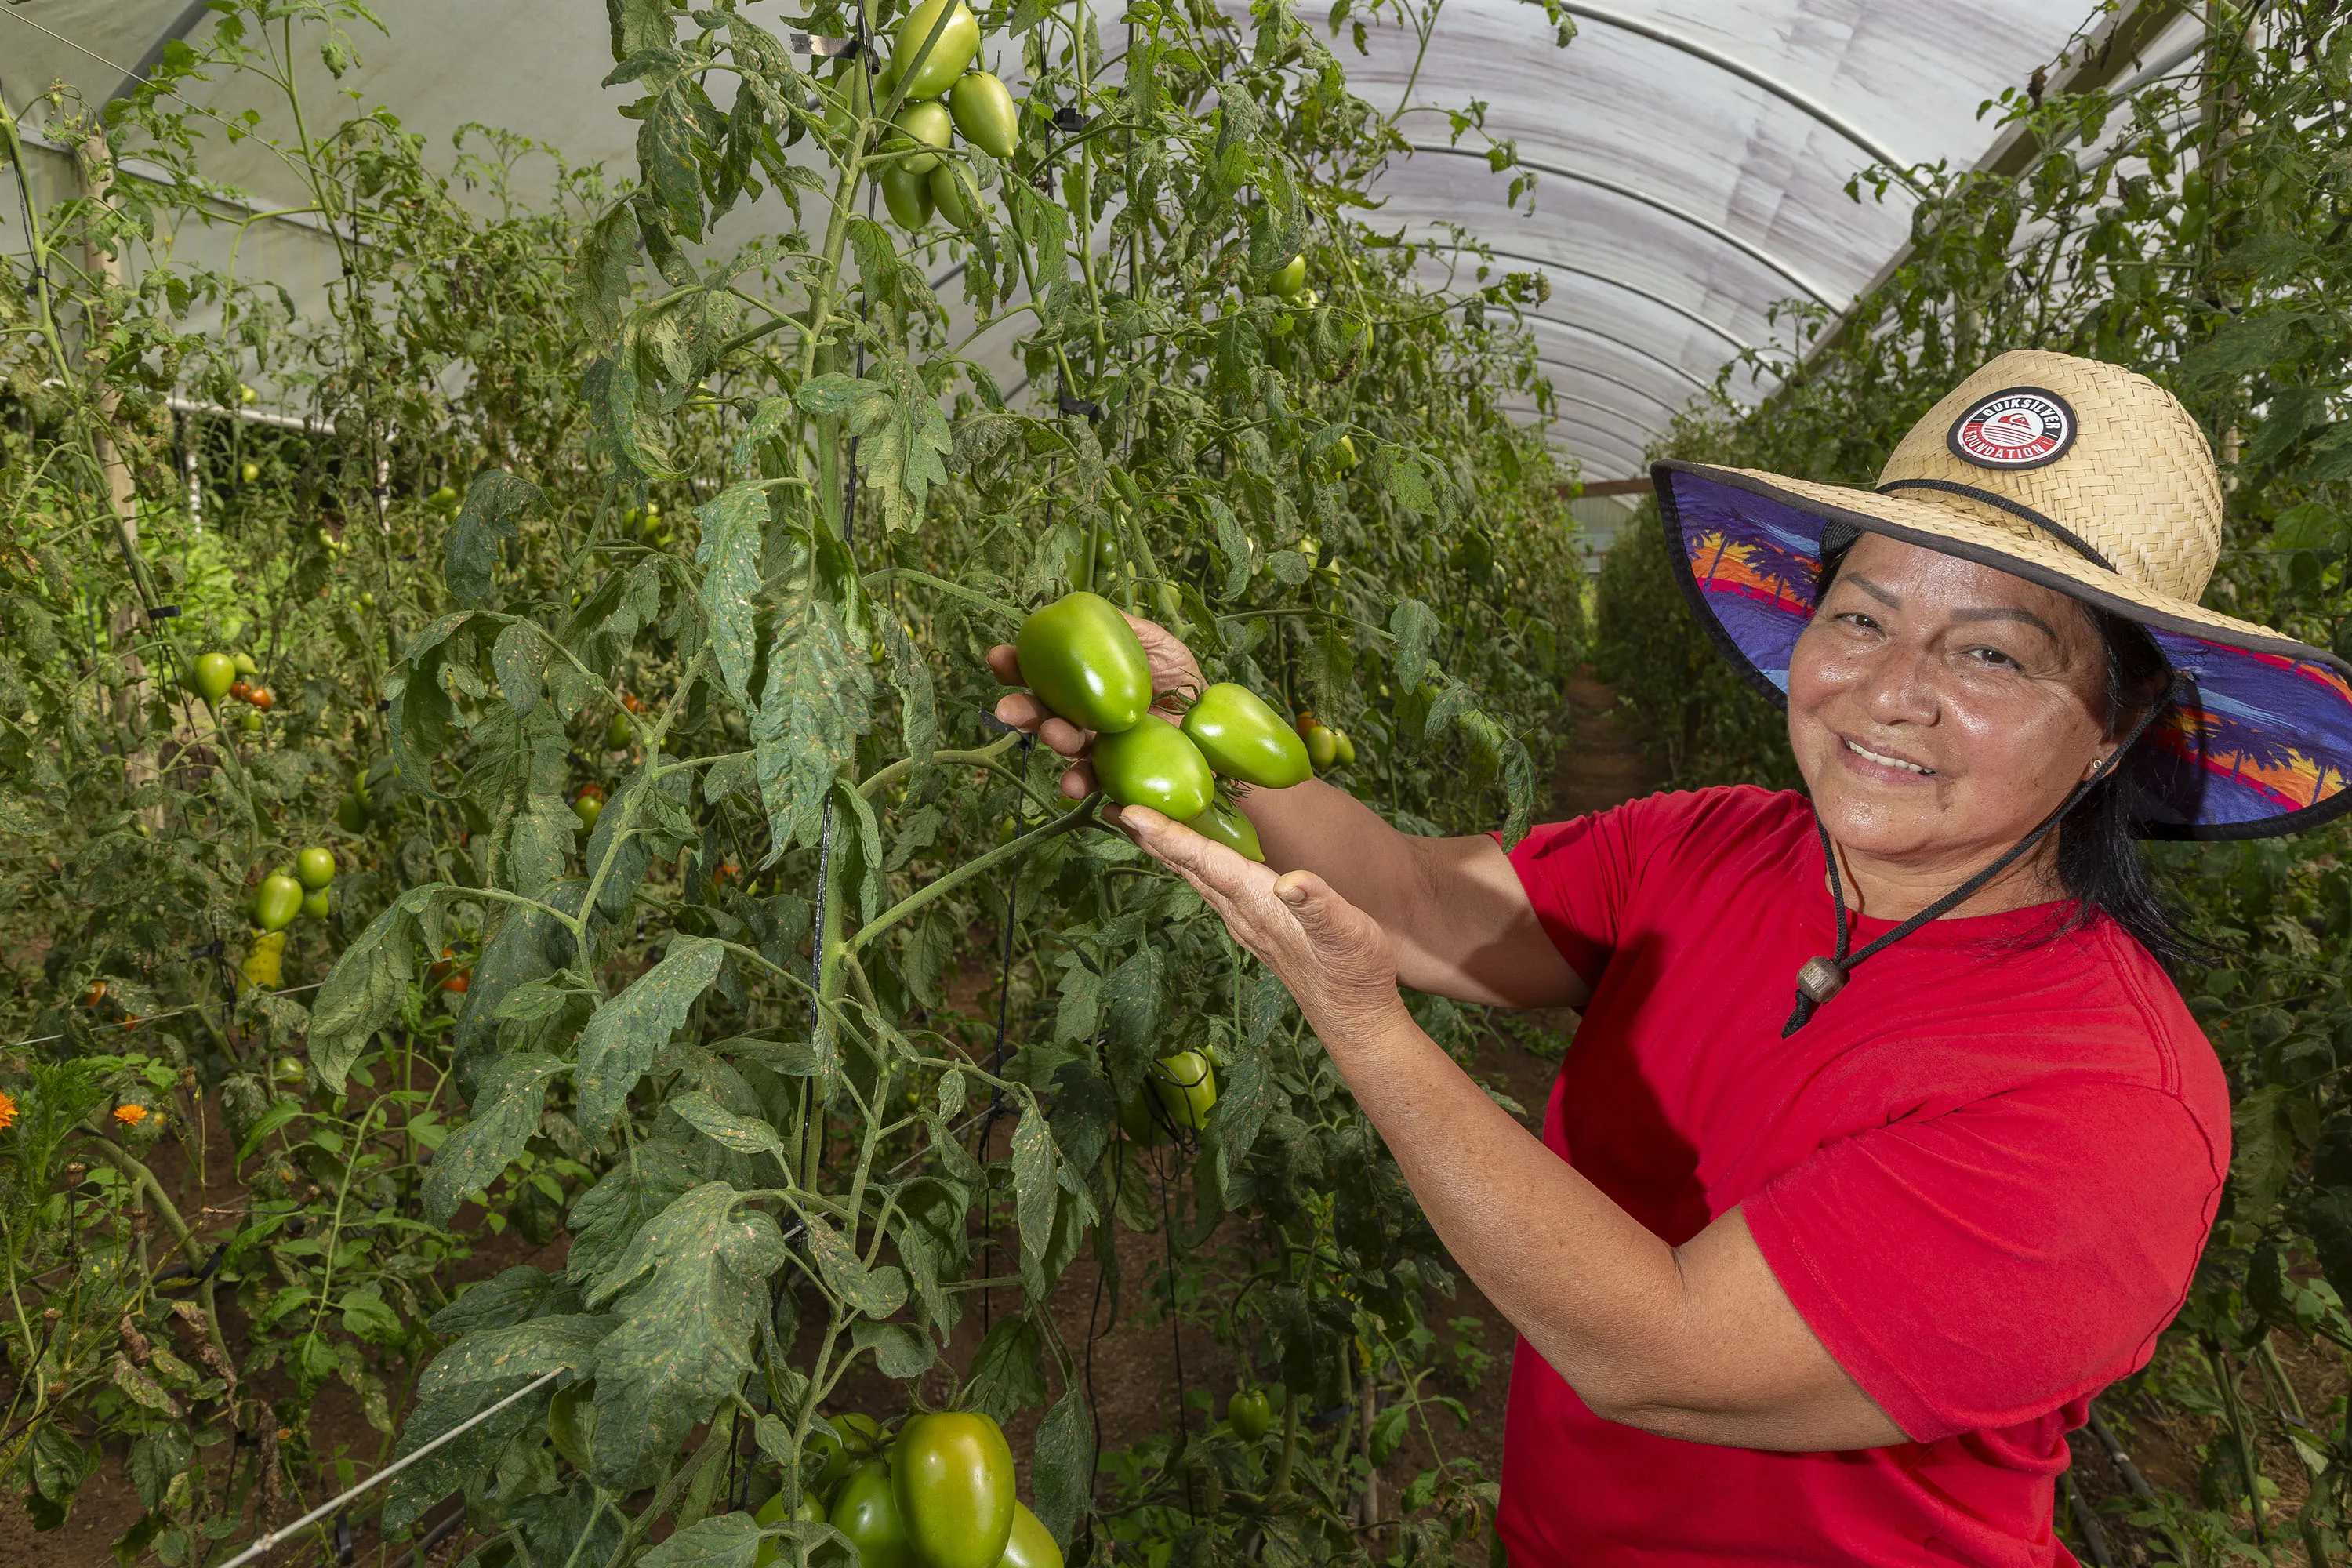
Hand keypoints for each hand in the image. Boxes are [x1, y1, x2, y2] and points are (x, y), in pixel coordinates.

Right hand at [988, 612, 1205, 798]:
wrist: (1214, 725)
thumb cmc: (1182, 679)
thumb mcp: (1158, 643)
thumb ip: (1123, 628)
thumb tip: (1085, 608)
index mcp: (1083, 679)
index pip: (1041, 671)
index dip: (1016, 666)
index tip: (999, 659)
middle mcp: (1082, 713)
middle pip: (1043, 712)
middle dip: (1021, 709)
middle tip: (1007, 709)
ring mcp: (1096, 746)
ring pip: (1064, 745)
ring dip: (1053, 741)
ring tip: (1057, 736)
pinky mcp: (1115, 775)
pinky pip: (1092, 782)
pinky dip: (1079, 784)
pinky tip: (1074, 784)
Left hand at [1115, 805, 1405, 1038]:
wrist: (1353, 1014)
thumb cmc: (1353, 971)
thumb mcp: (1347, 933)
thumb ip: (1319, 906)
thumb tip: (1292, 884)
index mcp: (1257, 904)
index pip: (1203, 862)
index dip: (1166, 835)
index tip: (1129, 812)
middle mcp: (1240, 912)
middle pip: (1184, 866)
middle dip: (1148, 835)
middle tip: (1107, 803)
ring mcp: (1242, 920)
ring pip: (1193, 875)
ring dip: (1162, 847)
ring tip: (1135, 821)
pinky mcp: (1252, 924)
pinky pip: (1209, 883)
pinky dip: (1188, 860)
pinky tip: (1186, 852)